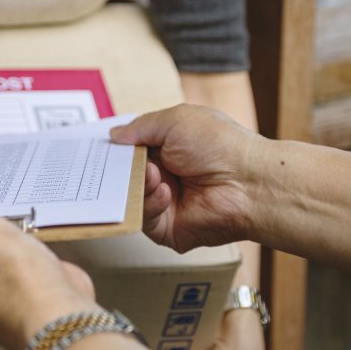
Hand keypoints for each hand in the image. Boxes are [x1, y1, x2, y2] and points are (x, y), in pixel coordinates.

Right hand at [111, 105, 260, 252]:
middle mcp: (168, 176)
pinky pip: (143, 219)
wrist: (248, 182)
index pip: (133, 150)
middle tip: (120, 162)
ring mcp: (167, 203)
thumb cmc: (219, 146)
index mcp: (170, 148)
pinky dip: (150, 204)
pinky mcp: (168, 229)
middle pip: (127, 176)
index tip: (102, 148)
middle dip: (122, 168)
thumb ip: (141, 126)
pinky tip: (167, 193)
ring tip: (154, 174)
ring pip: (131, 198)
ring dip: (138, 184)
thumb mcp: (175, 121)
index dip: (118, 150)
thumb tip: (115, 134)